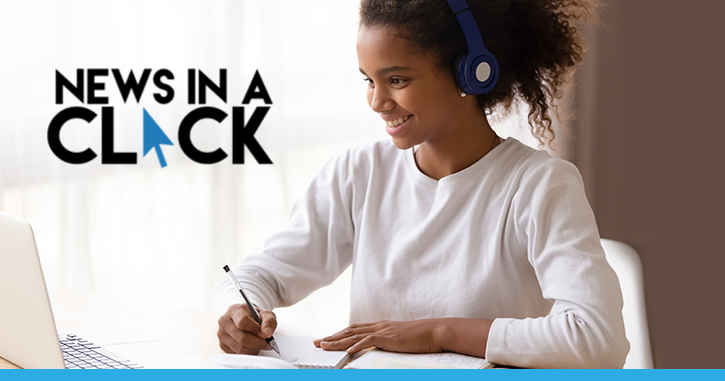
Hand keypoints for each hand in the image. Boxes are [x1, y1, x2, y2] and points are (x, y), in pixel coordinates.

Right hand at [216, 303, 276, 354]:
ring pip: (240, 348)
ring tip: (260, 344)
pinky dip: (248, 353)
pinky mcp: (222, 345)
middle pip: (242, 338)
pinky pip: (237, 354)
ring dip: (254, 349)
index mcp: (234, 310)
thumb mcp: (265, 314)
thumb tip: (267, 333)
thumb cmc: (255, 316)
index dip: (256, 330)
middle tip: (267, 343)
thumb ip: (269, 321)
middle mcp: (224, 321)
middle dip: (258, 343)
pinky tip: (253, 347)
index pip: (243, 322)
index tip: (266, 334)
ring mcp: (221, 334)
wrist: (245, 319)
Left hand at [313, 319, 443, 353]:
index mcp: (380, 326)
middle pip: (349, 330)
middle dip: (332, 336)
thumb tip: (377, 348)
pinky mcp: (389, 337)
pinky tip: (347, 350)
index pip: (354, 329)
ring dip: (338, 341)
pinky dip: (356, 345)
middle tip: (317, 342)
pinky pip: (369, 341)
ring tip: (324, 345)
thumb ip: (387, 342)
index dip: (339, 334)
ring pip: (354, 335)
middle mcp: (378, 326)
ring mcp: (383, 330)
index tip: (327, 338)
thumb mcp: (399, 339)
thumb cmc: (420, 337)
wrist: (434, 331)